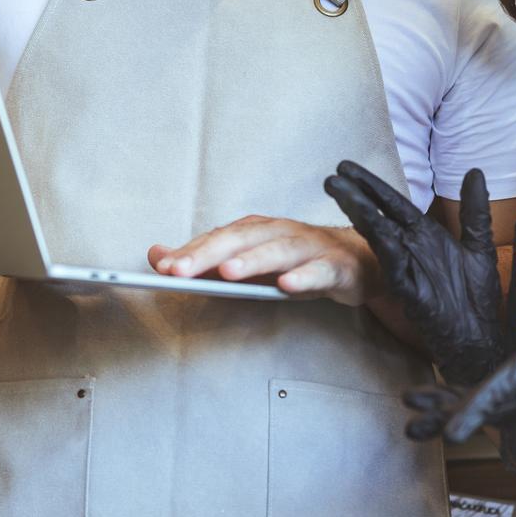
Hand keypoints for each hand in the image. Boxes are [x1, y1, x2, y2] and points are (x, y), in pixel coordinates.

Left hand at [149, 214, 377, 303]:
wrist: (357, 263)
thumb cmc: (297, 262)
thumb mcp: (248, 263)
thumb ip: (204, 260)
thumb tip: (158, 256)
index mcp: (256, 230)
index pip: (217, 238)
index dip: (191, 253)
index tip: (164, 268)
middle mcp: (279, 232)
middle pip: (241, 240)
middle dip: (210, 254)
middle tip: (182, 271)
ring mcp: (308, 247)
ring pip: (277, 251)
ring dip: (252, 262)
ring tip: (227, 274)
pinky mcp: (334, 266)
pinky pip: (318, 271)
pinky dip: (303, 277)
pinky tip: (287, 286)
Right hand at [325, 162, 502, 385]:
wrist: (476, 339)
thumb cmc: (474, 298)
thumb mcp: (478, 246)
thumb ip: (474, 210)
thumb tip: (475, 171)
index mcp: (424, 235)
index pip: (393, 203)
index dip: (371, 184)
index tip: (347, 167)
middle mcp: (411, 249)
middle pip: (380, 214)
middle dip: (357, 193)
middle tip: (332, 176)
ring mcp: (407, 269)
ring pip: (380, 236)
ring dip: (361, 213)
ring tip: (341, 193)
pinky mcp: (408, 291)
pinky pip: (394, 266)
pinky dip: (385, 247)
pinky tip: (375, 229)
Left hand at [403, 284, 515, 443]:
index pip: (504, 392)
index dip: (474, 411)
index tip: (451, 431)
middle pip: (485, 409)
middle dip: (447, 415)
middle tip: (410, 422)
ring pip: (488, 412)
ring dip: (452, 413)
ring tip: (414, 417)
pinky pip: (503, 411)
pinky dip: (474, 410)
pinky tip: (446, 408)